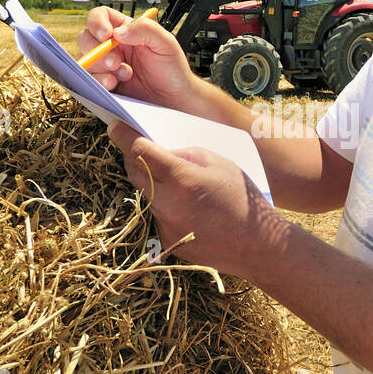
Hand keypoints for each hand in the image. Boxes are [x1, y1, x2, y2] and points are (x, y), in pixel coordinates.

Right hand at [77, 6, 202, 112]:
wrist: (174, 99)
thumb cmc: (172, 69)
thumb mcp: (166, 43)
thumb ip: (145, 29)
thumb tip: (118, 31)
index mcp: (126, 31)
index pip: (101, 16)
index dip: (97, 22)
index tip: (106, 35)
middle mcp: (113, 46)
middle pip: (86, 38)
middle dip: (97, 50)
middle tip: (116, 62)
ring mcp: (106, 66)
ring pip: (86, 60)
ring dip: (101, 68)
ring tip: (124, 75)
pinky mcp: (104, 84)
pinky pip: (89, 80)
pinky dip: (99, 82)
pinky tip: (115, 84)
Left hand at [107, 120, 282, 275]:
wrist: (257, 246)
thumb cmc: (244, 200)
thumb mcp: (222, 163)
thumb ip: (189, 154)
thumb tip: (166, 152)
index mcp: (181, 178)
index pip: (140, 151)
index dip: (124, 136)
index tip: (115, 128)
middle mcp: (167, 203)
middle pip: (135, 173)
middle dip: (135, 159)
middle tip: (144, 152)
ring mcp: (165, 225)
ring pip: (148, 196)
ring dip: (156, 185)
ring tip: (183, 187)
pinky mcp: (167, 242)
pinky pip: (158, 216)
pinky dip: (167, 208)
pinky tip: (191, 212)